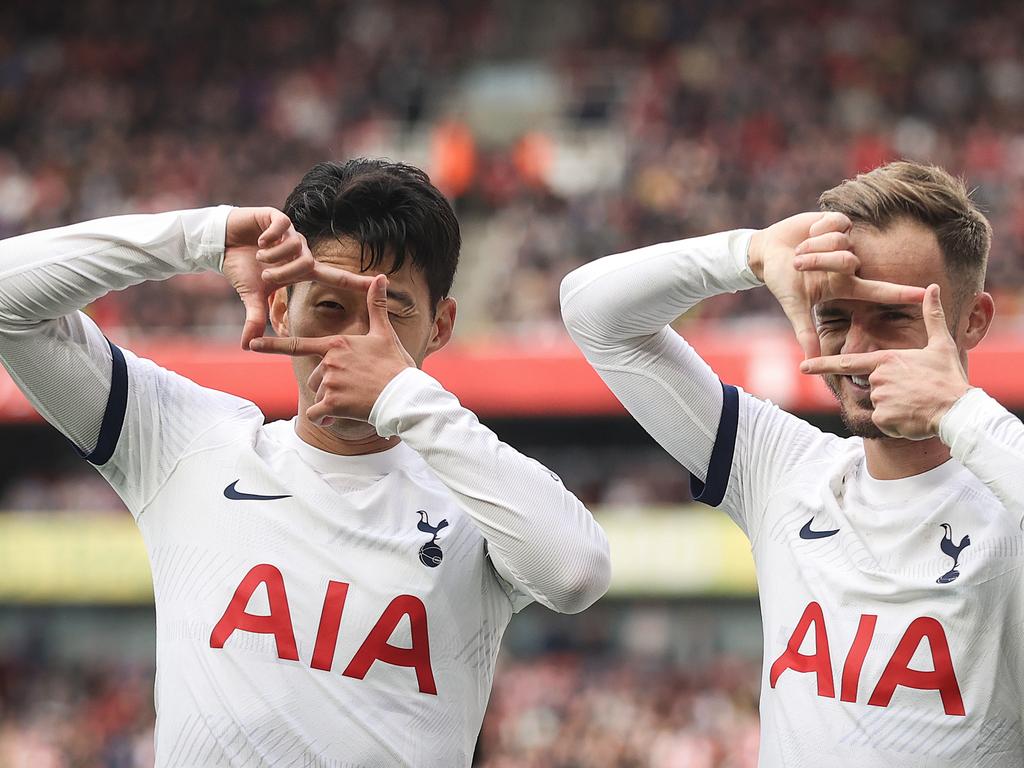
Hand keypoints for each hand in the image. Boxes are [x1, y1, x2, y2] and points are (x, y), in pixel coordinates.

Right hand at [223, 207, 373, 349]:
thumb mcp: (252, 296)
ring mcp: (291, 233)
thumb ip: (255, 318)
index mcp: (302, 269)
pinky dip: (269, 238)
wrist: (221, 243)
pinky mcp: (277, 217)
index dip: (356, 281)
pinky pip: (282, 228)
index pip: (336, 276)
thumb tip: (247, 346)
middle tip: (265, 275)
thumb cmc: (242, 268)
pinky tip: (259, 240)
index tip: (380, 282)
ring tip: (259, 256)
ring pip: (294, 247)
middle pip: (307, 264)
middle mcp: (302, 250)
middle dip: (283, 274)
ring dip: (273, 257)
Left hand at [248, 275, 414, 423]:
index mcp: (336, 345)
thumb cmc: (396, 366)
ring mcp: (330, 382)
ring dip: (330, 403)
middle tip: (355, 389)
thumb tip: (380, 276)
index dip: (272, 345)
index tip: (251, 344)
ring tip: (355, 401)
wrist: (405, 396)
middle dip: (328, 387)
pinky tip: (341, 416)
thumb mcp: (384, 334)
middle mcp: (329, 361)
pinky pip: (317, 414)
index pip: (297, 345)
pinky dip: (325, 418)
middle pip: (314, 378)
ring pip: (317, 396)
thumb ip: (376, 306)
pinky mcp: (332, 402)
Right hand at [748, 212, 926, 357]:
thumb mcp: (794, 306)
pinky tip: (809, 232)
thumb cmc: (781, 280)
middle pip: (847, 261)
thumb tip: (811, 362)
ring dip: (814, 245)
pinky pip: (836, 223)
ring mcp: (845, 242)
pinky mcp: (838, 222)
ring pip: (840, 242)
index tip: (926, 295)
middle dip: (818, 260)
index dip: (902, 293)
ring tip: (800, 249)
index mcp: (844, 285)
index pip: (878, 290)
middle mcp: (850, 264)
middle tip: (798, 264)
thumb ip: (805, 332)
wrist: (767, 252)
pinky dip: (817, 229)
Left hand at [799, 284, 970, 439]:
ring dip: (895, 409)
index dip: (822, 365)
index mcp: (885, 360)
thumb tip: (932, 287)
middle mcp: (877, 378)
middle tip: (915, 394)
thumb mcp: (941, 344)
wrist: (958, 410)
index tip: (802, 366)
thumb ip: (932, 316)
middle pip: (874, 388)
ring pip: (879, 406)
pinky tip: (912, 418)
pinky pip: (883, 422)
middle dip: (891, 393)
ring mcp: (878, 398)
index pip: (846, 363)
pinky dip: (896, 424)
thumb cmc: (948, 377)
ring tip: (916, 404)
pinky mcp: (882, 418)